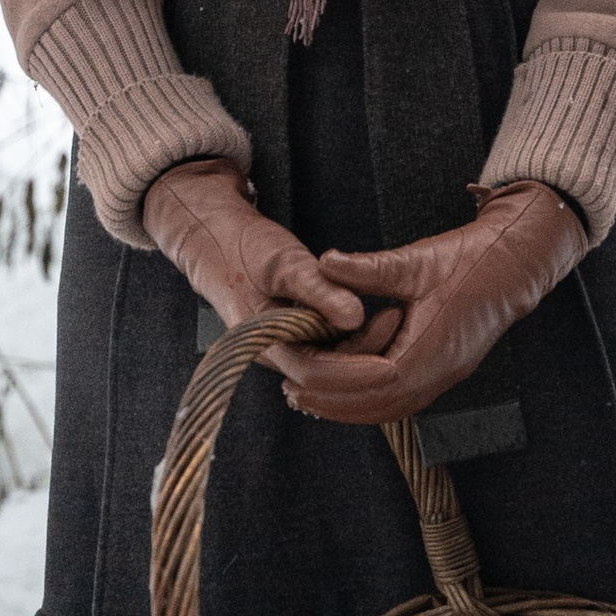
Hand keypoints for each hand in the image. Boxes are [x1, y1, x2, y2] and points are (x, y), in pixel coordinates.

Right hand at [140, 157, 375, 382]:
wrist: (218, 242)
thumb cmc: (244, 249)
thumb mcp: (284, 263)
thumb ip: (318, 290)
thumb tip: (355, 316)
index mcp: (265, 344)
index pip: (316, 373)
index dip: (356, 372)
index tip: (392, 365)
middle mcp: (277, 353)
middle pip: (330, 372)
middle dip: (367, 356)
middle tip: (398, 319)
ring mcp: (287, 346)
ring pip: (333, 361)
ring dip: (363, 346)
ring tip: (393, 315)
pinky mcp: (297, 335)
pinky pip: (331, 347)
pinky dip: (354, 337)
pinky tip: (377, 318)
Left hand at [285, 180, 587, 429]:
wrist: (515, 265)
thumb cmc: (468, 258)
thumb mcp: (414, 259)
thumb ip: (367, 268)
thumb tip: (323, 263)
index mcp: (432, 349)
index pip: (372, 379)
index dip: (330, 378)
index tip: (297, 368)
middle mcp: (439, 373)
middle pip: (377, 405)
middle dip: (331, 401)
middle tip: (290, 390)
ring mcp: (444, 377)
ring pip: (389, 409)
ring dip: (347, 406)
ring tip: (308, 395)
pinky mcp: (444, 372)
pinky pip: (400, 400)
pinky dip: (368, 400)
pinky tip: (345, 388)